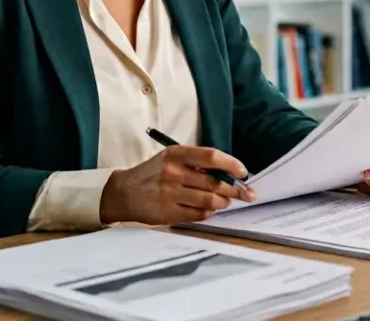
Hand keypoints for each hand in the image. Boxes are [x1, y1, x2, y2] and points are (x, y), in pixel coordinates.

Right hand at [98, 146, 255, 224]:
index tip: (243, 172)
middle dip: (235, 189)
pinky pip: (198, 214)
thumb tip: (230, 173)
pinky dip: (209, 212)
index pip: (211, 156)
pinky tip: (209, 209)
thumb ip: (196, 163)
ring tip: (226, 201)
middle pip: (214, 182)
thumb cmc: (153, 173)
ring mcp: (169, 194)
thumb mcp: (171, 158)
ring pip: (209, 200)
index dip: (232, 165)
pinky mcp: (167, 212)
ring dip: (223, 202)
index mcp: (176, 154)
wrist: (124, 192)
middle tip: (245, 193)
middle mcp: (173, 172)